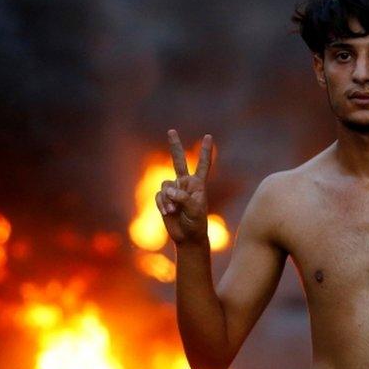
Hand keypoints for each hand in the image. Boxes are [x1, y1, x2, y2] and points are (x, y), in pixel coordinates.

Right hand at [156, 129, 213, 245]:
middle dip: (175, 146)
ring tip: (173, 211)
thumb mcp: (194, 210)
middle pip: (179, 161)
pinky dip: (162, 204)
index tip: (209, 137)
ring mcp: (174, 191)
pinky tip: (167, 212)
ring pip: (165, 185)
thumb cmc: (196, 223)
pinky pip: (159, 196)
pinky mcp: (164, 199)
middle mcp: (185, 184)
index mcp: (198, 185)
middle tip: (171, 131)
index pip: (202, 165)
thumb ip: (183, 197)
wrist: (187, 237)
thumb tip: (168, 189)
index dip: (205, 152)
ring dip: (167, 199)